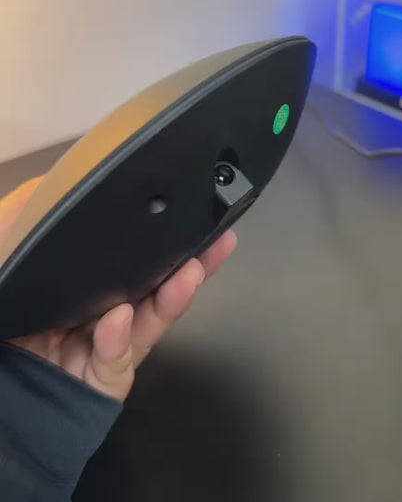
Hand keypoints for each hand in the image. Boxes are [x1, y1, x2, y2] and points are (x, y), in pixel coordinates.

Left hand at [0, 177, 236, 402]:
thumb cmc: (10, 311)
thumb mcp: (13, 256)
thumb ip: (27, 218)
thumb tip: (57, 185)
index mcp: (90, 282)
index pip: (135, 256)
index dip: (162, 238)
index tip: (189, 215)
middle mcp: (106, 311)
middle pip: (157, 286)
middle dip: (190, 264)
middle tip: (216, 242)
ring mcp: (109, 347)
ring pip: (150, 321)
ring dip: (173, 297)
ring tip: (189, 273)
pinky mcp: (102, 381)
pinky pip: (113, 360)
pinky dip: (117, 340)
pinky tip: (117, 319)